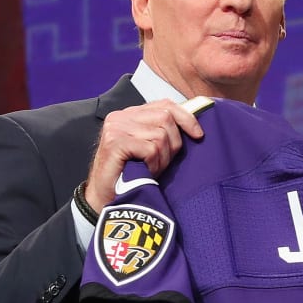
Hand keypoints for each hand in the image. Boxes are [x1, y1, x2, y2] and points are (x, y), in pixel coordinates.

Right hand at [84, 99, 205, 208]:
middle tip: (162, 163)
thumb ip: (163, 132)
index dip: (186, 118)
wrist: (104, 198)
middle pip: (166, 118)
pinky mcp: (115, 142)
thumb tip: (193, 126)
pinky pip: (150, 149)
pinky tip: (145, 172)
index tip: (198, 135)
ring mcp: (116, 128)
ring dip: (162, 158)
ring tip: (151, 169)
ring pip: (160, 135)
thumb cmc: (130, 175)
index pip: (165, 104)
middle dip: (173, 144)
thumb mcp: (150, 148)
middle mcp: (121, 116)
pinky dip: (153, 164)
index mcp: (130, 114)